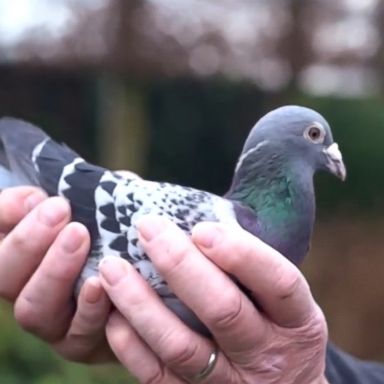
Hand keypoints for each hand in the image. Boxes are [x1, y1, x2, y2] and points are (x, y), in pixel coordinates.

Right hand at [0, 187, 112, 362]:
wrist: (144, 289)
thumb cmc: (116, 240)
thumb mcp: (104, 211)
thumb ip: (88, 196)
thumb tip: (69, 187)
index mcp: (26, 254)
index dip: (6, 214)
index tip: (37, 195)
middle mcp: (28, 288)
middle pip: (2, 273)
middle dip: (28, 239)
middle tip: (59, 209)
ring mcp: (52, 320)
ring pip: (31, 306)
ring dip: (53, 270)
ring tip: (79, 237)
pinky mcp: (79, 343)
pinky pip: (76, 332)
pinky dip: (87, 308)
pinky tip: (99, 284)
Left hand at [99, 216, 327, 383]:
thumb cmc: (275, 328)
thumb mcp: (282, 302)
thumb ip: (252, 268)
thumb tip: (200, 224)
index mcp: (297, 320)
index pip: (278, 283)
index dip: (242, 254)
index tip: (201, 228)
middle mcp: (266, 354)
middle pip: (223, 311)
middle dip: (180, 265)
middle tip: (147, 228)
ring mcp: (231, 383)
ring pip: (182, 347)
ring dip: (142, 305)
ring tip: (111, 269)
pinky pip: (160, 378)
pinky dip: (132, 347)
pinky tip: (113, 317)